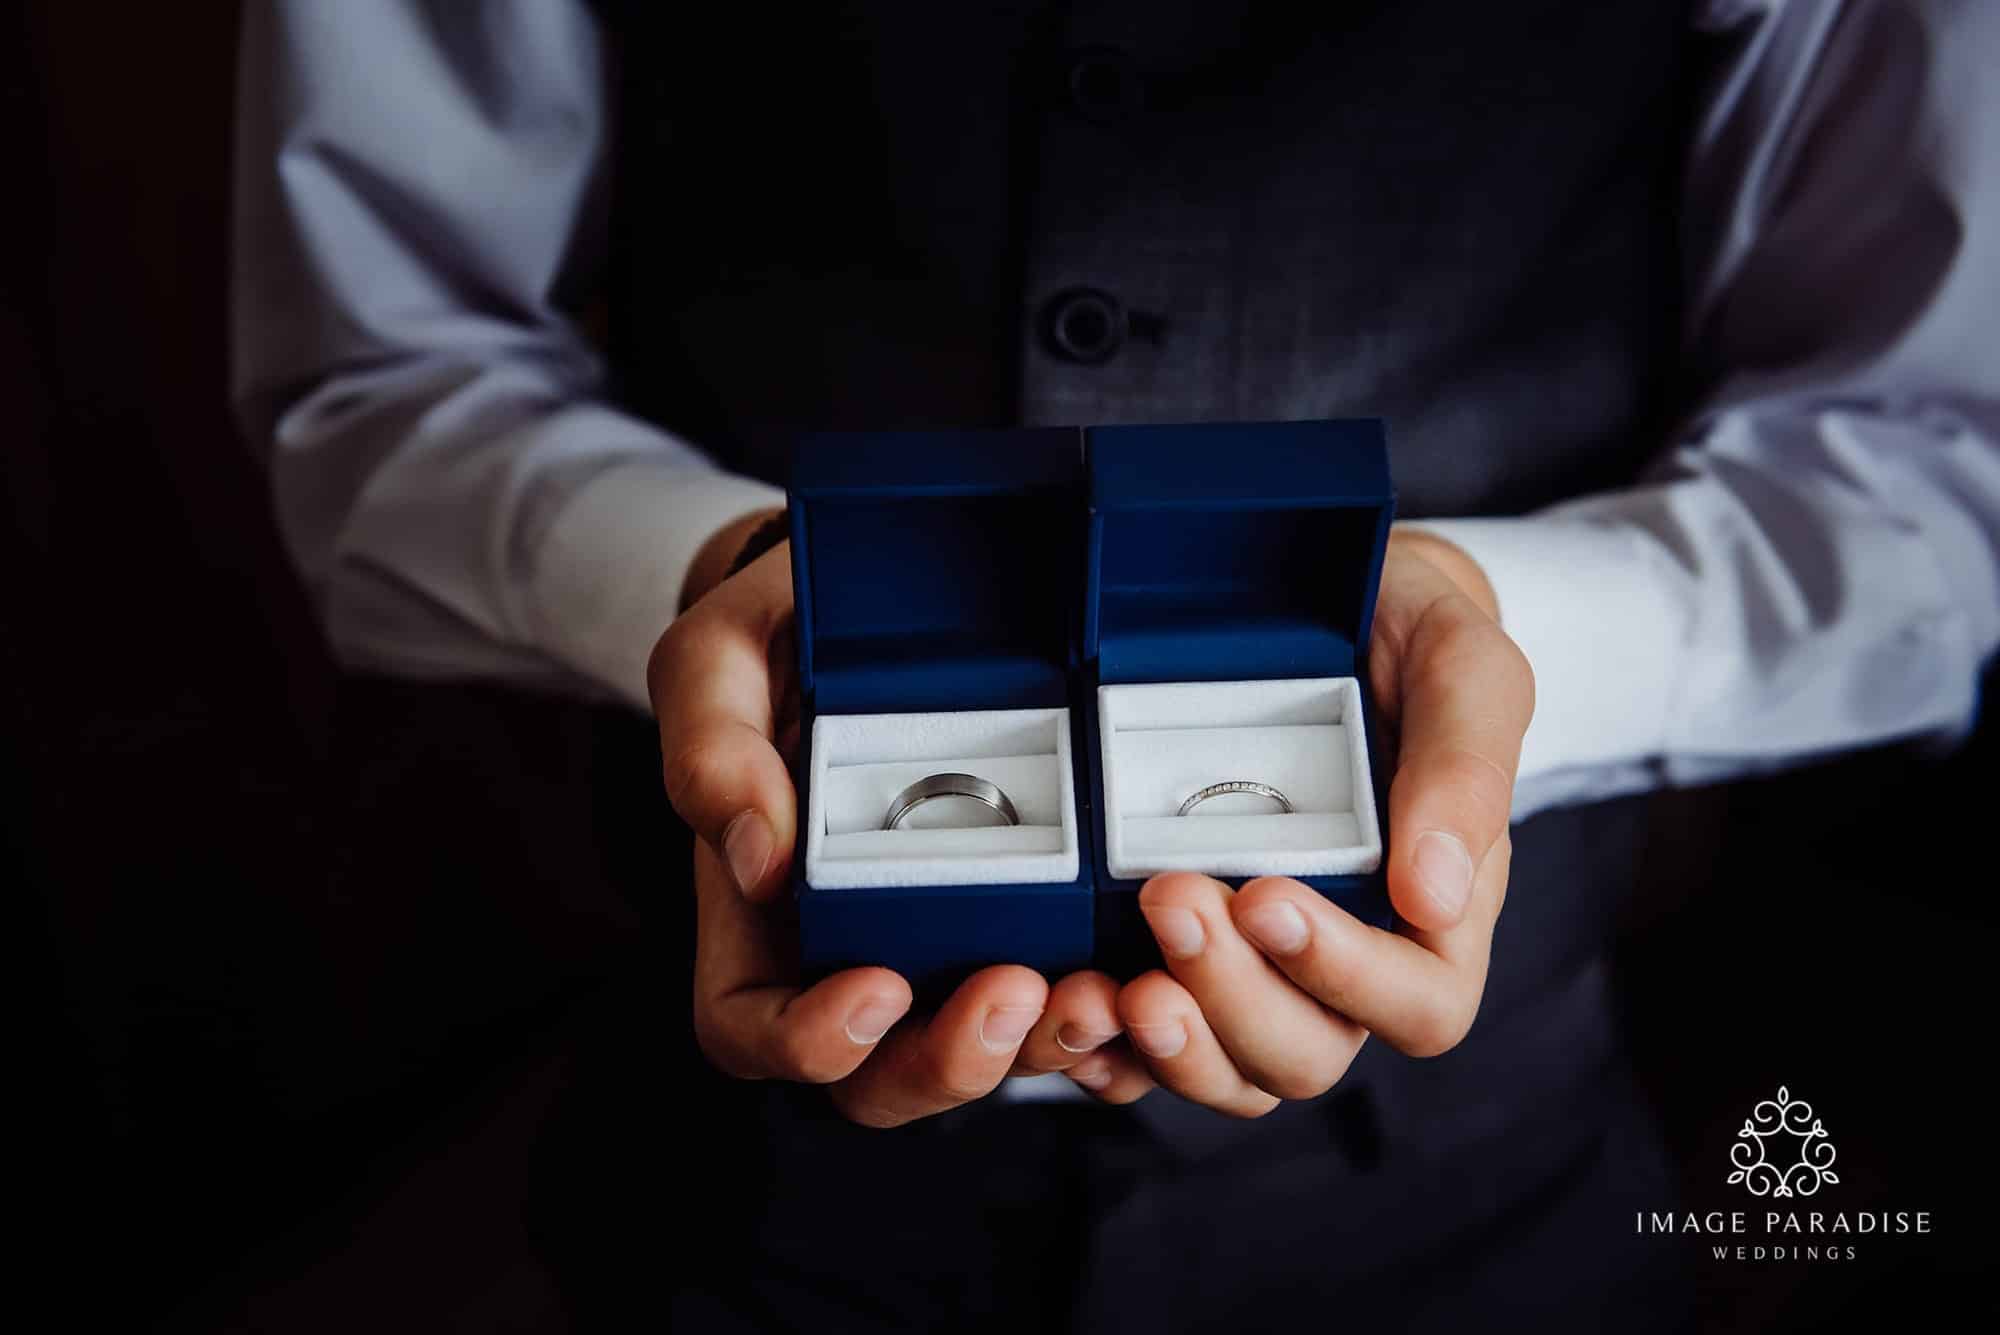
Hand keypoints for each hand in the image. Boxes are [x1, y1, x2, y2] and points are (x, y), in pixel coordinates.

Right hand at [650, 516, 1155, 1126]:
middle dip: (951, 1063)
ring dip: (1046, 1047)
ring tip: (1101, 993)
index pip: (756, 1033)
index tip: (878, 983)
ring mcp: (943, 954)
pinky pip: (1066, 1012)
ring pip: (988, 1057)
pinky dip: (1111, 1027)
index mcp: (757, 924)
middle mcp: (847, 960)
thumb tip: (758, 857)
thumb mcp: (718, 661)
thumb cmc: (778, 636)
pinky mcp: (1028, 928)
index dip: (812, 1040)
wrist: (872, 596)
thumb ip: (713, 749)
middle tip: (1015, 991)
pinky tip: (1148, 985)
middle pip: (883, 1078)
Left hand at [1105, 527, 1531, 1115]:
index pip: (1418, 1005)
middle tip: (1172, 899)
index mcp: (1434, 917)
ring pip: (1230, 1071)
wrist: (1321, 604)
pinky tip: (1075, 1004)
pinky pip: (1148, 1050)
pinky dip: (1109, 1050)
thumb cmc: (1409, 636)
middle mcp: (1345, 963)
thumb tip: (1435, 895)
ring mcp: (1258, 970)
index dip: (1345, 976)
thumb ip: (1465, 769)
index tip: (1269, 898)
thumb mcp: (1462, 670)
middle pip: (1307, 1053)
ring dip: (1173, 1044)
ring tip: (1115, 984)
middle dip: (1235, 996)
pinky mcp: (1179, 958)